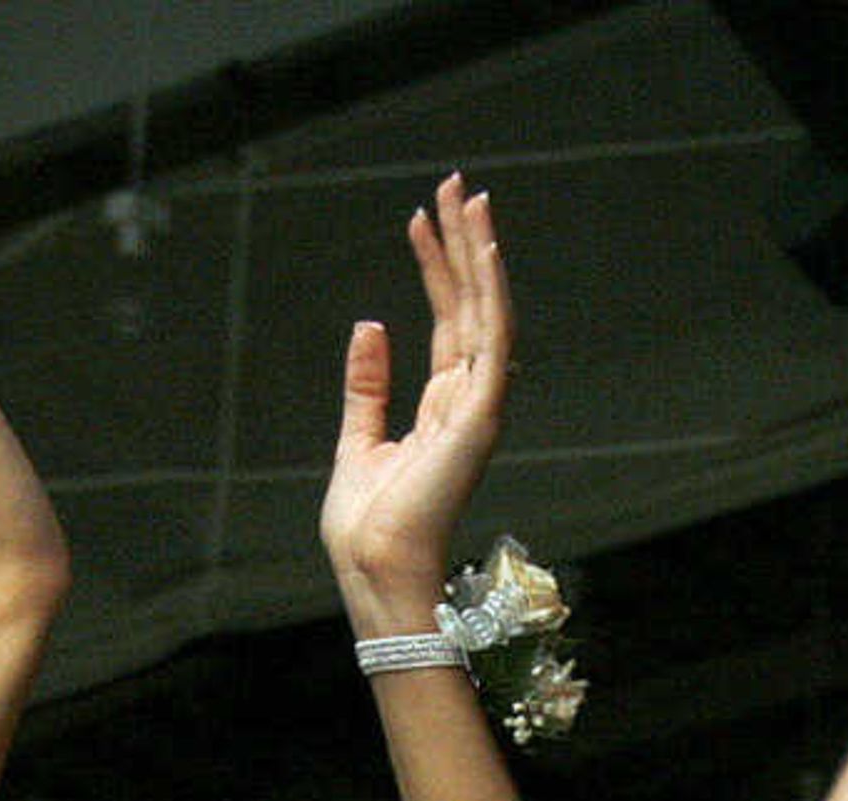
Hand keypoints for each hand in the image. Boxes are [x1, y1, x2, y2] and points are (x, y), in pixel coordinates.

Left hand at [327, 176, 513, 630]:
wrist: (373, 569)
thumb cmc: (366, 526)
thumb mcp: (356, 440)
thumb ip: (367, 386)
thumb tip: (370, 327)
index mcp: (443, 409)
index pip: (448, 323)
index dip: (436, 268)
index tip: (422, 217)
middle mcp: (469, 403)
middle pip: (471, 307)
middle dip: (464, 244)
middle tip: (455, 184)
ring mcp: (479, 409)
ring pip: (487, 313)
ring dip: (479, 253)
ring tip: (468, 196)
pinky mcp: (479, 418)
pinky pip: (491, 342)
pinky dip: (491, 293)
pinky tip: (483, 249)